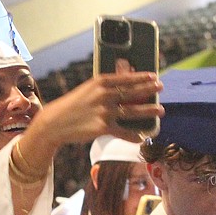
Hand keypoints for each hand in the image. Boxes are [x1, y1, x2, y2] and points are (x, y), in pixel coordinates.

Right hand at [34, 71, 162, 147]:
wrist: (54, 123)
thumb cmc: (71, 106)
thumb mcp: (86, 90)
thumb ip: (104, 88)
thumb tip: (123, 87)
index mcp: (99, 82)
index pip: (126, 78)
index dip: (142, 77)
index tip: (153, 76)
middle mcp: (104, 95)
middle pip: (132, 92)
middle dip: (149, 90)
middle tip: (161, 87)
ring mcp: (104, 112)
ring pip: (132, 111)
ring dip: (148, 111)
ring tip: (160, 110)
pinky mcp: (102, 128)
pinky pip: (123, 132)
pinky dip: (133, 136)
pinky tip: (141, 138)